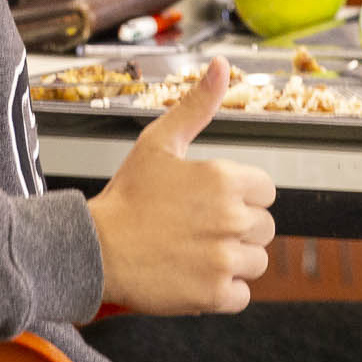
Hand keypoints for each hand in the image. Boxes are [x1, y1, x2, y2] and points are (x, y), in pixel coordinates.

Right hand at [87, 58, 277, 313]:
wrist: (95, 248)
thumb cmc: (127, 195)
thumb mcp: (159, 142)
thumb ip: (197, 105)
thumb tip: (221, 66)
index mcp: (225, 179)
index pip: (266, 191)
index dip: (240, 196)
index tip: (210, 202)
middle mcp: (232, 218)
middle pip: (265, 228)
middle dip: (238, 229)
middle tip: (198, 228)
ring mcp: (225, 259)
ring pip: (256, 262)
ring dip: (232, 261)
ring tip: (195, 252)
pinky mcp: (215, 295)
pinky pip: (241, 295)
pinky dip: (222, 292)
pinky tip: (193, 275)